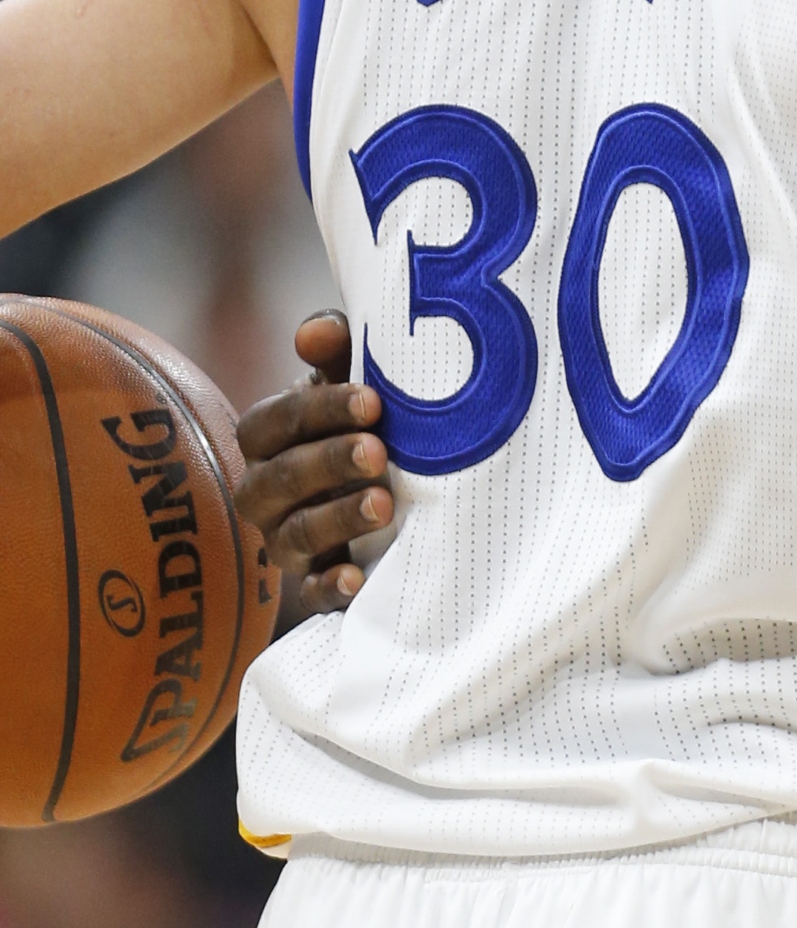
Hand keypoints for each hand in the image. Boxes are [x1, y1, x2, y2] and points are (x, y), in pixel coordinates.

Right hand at [235, 312, 384, 612]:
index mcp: (268, 439)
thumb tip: (316, 332)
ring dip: (335, 519)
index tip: (372, 401)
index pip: (274, 422)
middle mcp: (266, 492)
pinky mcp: (315, 586)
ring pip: (292, 535)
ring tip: (384, 504)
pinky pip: (310, 595)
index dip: (319, 410)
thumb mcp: (355, 381)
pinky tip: (357, 578)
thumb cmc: (367, 422)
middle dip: (328, 463)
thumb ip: (336, 350)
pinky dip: (329, 587)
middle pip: (279, 479)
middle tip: (377, 451)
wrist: (398, 496)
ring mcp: (286, 543)